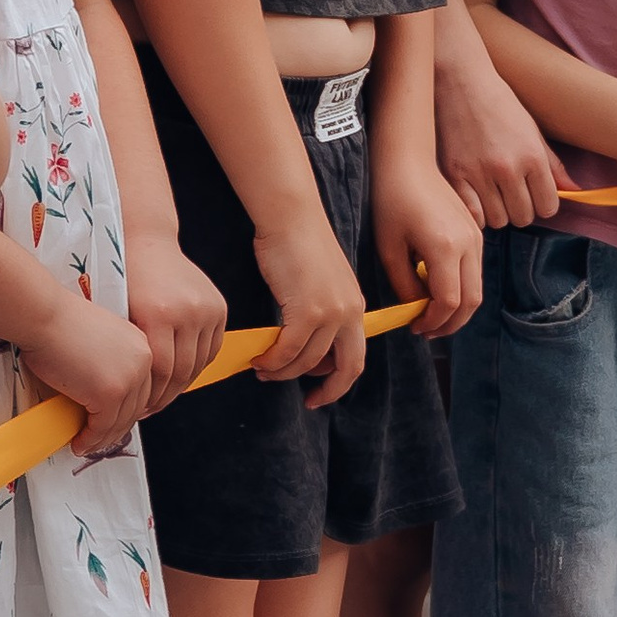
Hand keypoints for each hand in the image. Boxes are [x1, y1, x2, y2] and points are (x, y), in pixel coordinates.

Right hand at [26, 285, 158, 459]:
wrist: (44, 316)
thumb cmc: (60, 323)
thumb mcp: (98, 341)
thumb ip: (109, 364)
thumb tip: (103, 397)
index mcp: (141, 345)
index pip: (143, 389)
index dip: (127, 411)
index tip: (114, 422)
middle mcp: (141, 361)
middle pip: (135, 408)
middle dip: (115, 428)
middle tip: (98, 438)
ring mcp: (128, 379)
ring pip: (120, 422)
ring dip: (102, 438)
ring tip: (86, 443)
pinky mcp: (109, 394)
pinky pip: (101, 427)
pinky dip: (90, 439)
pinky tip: (79, 441)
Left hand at [120, 229, 227, 407]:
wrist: (147, 243)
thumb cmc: (124, 278)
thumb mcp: (119, 315)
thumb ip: (132, 351)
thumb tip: (132, 392)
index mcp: (159, 313)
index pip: (161, 371)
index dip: (151, 395)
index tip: (140, 408)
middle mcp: (188, 311)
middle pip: (182, 371)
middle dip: (165, 396)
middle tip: (150, 409)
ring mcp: (207, 308)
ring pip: (199, 363)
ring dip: (182, 384)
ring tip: (164, 395)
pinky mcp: (219, 307)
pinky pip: (212, 348)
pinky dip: (198, 365)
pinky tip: (180, 374)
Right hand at [249, 206, 365, 405]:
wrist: (291, 216)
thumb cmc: (296, 243)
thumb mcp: (319, 282)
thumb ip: (318, 311)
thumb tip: (301, 345)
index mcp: (354, 306)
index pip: (356, 357)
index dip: (339, 380)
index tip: (318, 391)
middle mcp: (350, 312)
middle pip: (347, 367)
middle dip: (329, 390)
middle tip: (307, 400)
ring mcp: (331, 312)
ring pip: (308, 360)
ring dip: (284, 371)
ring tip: (264, 370)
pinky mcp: (308, 310)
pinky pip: (290, 349)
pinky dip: (274, 360)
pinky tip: (260, 359)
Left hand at [375, 154, 483, 340]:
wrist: (408, 161)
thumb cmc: (391, 199)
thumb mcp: (389, 247)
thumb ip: (405, 284)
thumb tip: (417, 309)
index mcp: (445, 248)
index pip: (448, 303)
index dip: (433, 322)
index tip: (414, 327)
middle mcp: (468, 243)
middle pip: (471, 302)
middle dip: (449, 323)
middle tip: (426, 330)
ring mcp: (476, 236)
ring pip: (477, 289)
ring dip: (457, 308)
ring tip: (431, 314)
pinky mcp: (476, 231)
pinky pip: (475, 272)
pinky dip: (461, 289)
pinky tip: (437, 289)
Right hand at [432, 31, 562, 227]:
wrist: (460, 81)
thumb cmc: (499, 102)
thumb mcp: (532, 129)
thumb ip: (553, 164)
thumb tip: (574, 189)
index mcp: (532, 156)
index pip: (549, 206)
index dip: (544, 204)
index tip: (535, 195)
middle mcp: (508, 168)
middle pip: (523, 217)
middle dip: (521, 208)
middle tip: (513, 193)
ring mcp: (479, 173)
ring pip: (498, 220)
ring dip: (498, 211)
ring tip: (493, 193)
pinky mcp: (454, 175)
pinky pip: (473, 215)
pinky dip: (476, 213)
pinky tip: (476, 198)